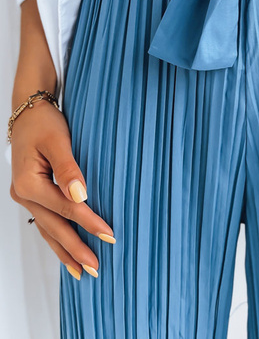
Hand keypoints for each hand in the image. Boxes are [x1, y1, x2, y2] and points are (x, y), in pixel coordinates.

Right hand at [9, 99, 115, 279]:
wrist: (28, 112)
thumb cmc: (43, 122)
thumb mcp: (58, 140)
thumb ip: (69, 168)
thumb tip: (81, 196)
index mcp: (29, 183)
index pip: (65, 209)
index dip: (88, 222)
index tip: (110, 234)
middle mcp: (23, 195)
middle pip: (53, 227)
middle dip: (76, 249)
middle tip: (96, 267)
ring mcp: (25, 197)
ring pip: (46, 230)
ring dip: (64, 251)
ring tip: (81, 271)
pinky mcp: (32, 195)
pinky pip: (45, 222)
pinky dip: (56, 238)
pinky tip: (67, 251)